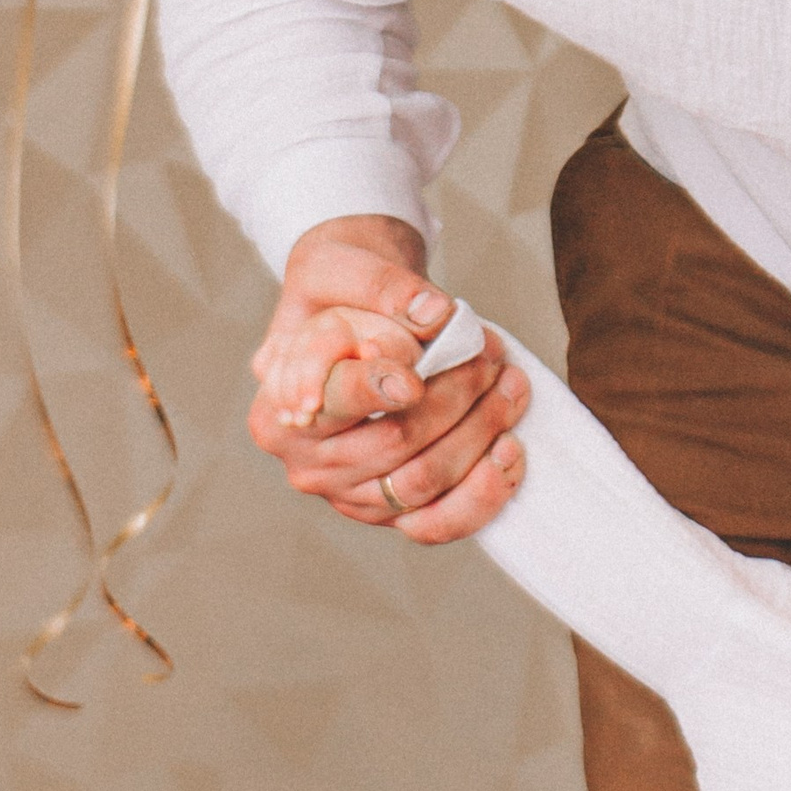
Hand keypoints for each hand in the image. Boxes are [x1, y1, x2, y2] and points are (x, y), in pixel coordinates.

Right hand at [247, 214, 527, 542]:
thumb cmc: (340, 293)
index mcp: (280, 404)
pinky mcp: (389, 516)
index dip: (376, 390)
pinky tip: (509, 450)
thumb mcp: (342, 266)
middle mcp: (306, 463)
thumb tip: (433, 313)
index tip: (415, 377)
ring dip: (480, 435)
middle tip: (490, 356)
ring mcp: (347, 497)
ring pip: (423, 483)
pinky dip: (481, 494)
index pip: (334, 402)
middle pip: (393, 443)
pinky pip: (437, 524)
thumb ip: (379, 286)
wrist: (352, 316)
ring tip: (510, 386)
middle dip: (455, 398)